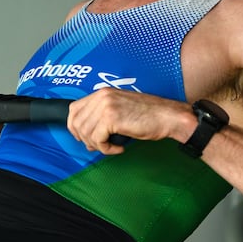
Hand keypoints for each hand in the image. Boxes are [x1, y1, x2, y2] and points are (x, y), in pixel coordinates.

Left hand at [68, 88, 187, 154]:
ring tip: (112, 147)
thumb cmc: (148, 116)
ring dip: (98, 145)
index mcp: (102, 93)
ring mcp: (106, 106)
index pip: (74, 108)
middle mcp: (101, 96)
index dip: (74, 126)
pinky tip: (118, 148)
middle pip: (77, 122)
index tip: (83, 137)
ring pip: (86, 133)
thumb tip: (85, 136)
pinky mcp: (112, 118)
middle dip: (86, 139)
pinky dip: (106, 149)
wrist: (168, 116)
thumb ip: (101, 116)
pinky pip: (98, 140)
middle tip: (100, 146)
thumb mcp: (120, 109)